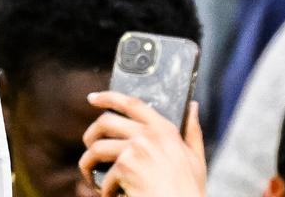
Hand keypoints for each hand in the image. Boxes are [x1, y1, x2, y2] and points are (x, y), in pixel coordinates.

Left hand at [80, 93, 204, 196]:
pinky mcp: (126, 167)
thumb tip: (192, 106)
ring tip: (92, 177)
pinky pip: (105, 177)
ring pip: (96, 149)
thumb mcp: (196, 160)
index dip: (108, 97)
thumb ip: (192, 132)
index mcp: (166, 130)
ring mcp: (136, 149)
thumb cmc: (189, 191)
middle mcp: (150, 134)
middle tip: (88, 147)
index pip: (132, 104)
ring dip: (88, 165)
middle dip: (90, 135)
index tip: (92, 98)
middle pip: (105, 122)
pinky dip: (105, 191)